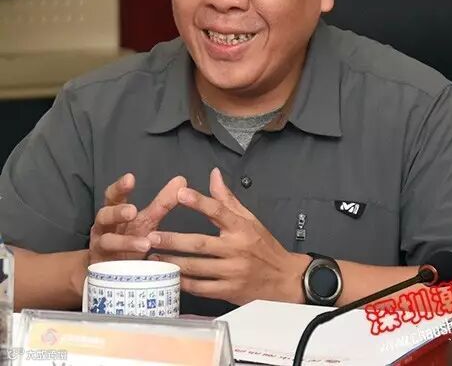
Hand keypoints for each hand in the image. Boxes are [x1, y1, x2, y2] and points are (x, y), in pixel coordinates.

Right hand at [89, 173, 186, 263]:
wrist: (111, 272)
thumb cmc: (130, 240)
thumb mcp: (147, 221)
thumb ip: (162, 203)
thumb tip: (182, 181)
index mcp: (115, 212)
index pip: (113, 196)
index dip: (119, 187)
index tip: (130, 178)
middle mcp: (104, 227)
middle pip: (104, 214)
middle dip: (117, 212)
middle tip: (132, 210)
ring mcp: (101, 246)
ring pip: (107, 240)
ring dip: (126, 241)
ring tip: (146, 243)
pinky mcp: (103, 266)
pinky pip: (114, 265)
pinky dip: (126, 263)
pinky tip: (140, 259)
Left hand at [147, 168, 309, 304]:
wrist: (285, 279)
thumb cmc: (264, 246)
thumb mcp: (250, 219)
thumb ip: (227, 198)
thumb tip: (213, 174)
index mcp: (242, 228)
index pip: (219, 211)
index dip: (199, 202)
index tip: (180, 193)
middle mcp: (236, 249)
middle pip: (200, 244)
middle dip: (173, 240)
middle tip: (151, 236)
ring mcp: (232, 272)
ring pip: (197, 268)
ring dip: (173, 262)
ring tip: (152, 258)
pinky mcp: (229, 291)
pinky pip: (201, 288)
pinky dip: (184, 283)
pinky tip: (169, 277)